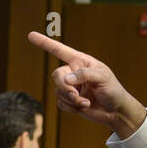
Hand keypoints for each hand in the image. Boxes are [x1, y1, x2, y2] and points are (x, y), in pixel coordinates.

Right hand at [28, 32, 146, 135]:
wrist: (115, 111)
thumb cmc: (113, 90)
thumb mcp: (103, 78)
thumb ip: (84, 74)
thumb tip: (66, 79)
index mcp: (81, 62)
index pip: (60, 50)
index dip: (45, 43)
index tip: (30, 35)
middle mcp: (73, 73)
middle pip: (57, 76)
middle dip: (65, 88)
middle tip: (76, 96)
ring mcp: (71, 87)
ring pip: (58, 91)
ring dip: (72, 100)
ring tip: (86, 103)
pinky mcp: (69, 101)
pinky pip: (60, 103)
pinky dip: (71, 107)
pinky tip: (83, 107)